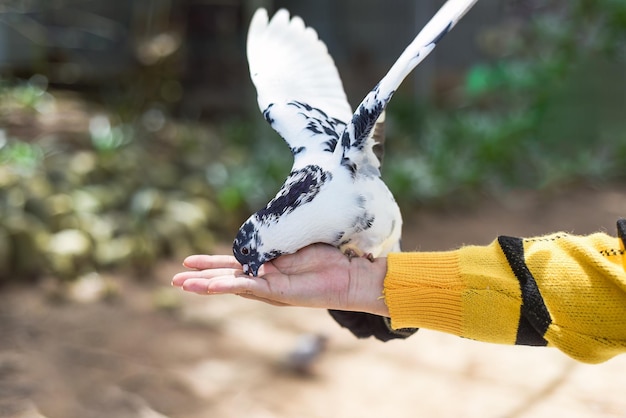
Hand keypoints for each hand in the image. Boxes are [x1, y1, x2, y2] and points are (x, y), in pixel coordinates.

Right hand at [171, 243, 389, 315]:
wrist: (352, 273)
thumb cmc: (330, 256)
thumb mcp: (294, 240)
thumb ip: (275, 238)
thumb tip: (259, 231)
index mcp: (267, 266)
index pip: (233, 264)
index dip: (211, 263)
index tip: (189, 262)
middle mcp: (265, 279)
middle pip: (226, 278)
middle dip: (200, 279)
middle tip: (174, 280)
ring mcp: (269, 287)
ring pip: (231, 285)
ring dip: (206, 285)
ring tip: (182, 285)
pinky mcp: (278, 292)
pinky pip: (248, 287)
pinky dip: (227, 286)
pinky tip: (209, 286)